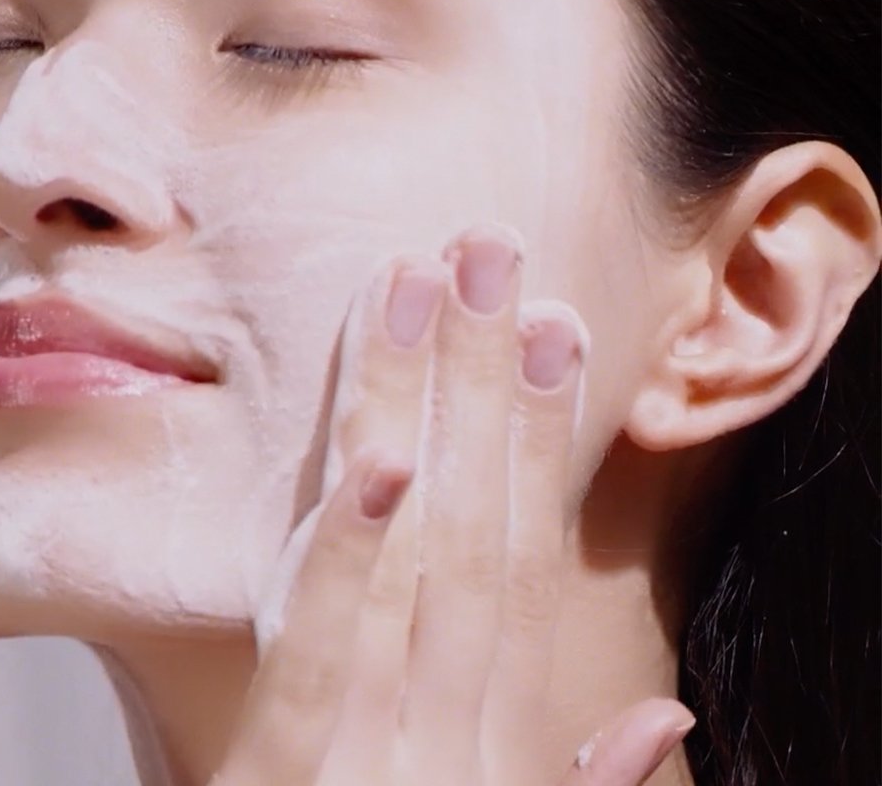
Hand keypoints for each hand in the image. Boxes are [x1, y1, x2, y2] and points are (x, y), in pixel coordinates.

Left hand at [219, 226, 694, 784]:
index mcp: (492, 748)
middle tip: (487, 251)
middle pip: (473, 530)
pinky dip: (349, 560)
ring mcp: (376, 761)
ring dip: (417, 418)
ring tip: (422, 290)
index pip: (523, 558)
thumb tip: (664, 716)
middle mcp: (449, 738)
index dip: (541, 438)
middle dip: (484, 384)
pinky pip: (321, 660)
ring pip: (410, 562)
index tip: (552, 326)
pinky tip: (372, 466)